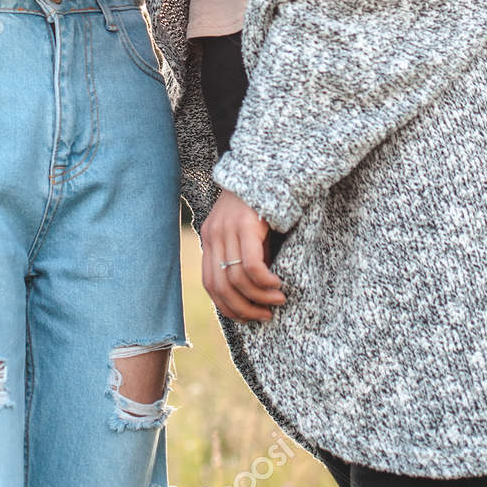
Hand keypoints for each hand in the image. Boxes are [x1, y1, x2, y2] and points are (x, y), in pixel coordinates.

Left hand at [201, 189, 285, 321]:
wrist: (265, 168)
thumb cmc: (260, 204)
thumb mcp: (246, 233)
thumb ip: (245, 256)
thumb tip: (256, 291)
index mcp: (209, 239)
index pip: (210, 284)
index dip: (227, 307)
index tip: (248, 317)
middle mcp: (213, 236)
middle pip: (220, 287)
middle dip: (243, 309)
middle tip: (265, 316)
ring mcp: (227, 230)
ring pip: (236, 279)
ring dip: (258, 297)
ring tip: (277, 301)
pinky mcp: (245, 225)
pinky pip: (252, 265)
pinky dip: (264, 282)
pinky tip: (278, 285)